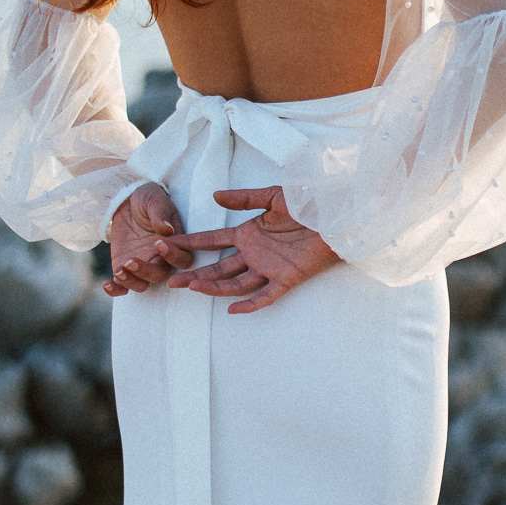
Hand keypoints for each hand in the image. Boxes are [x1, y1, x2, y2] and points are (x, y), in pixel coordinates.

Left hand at [104, 183, 192, 295]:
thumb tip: (168, 229)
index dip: (172, 256)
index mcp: (174, 245)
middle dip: (145, 272)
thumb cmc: (147, 199)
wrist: (126, 201)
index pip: (181, 259)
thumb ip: (160, 214)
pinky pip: (122, 286)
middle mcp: (160, 260)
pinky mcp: (125, 268)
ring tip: (119, 271)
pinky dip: (115, 290)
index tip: (158, 243)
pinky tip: (106, 284)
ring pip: (142, 285)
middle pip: (159, 276)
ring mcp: (142, 266)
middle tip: (131, 261)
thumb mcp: (154, 201)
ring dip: (131, 282)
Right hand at [166, 186, 338, 314]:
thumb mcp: (272, 196)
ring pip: (236, 283)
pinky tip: (232, 309)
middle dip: (195, 275)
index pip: (214, 242)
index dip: (192, 245)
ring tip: (192, 288)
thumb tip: (215, 195)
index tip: (170, 246)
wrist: (335, 213)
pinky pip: (266, 296)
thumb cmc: (307, 202)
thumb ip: (244, 198)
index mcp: (248, 234)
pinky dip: (250, 304)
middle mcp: (255, 254)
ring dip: (214, 287)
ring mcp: (269, 268)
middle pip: (219, 268)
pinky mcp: (287, 278)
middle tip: (172, 281)